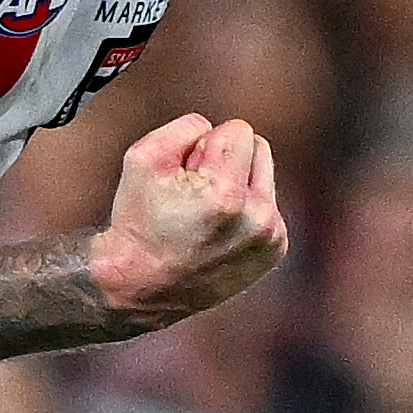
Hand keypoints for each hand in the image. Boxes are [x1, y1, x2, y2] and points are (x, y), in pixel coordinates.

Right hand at [89, 114, 288, 333]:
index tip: (186, 173)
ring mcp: (269, 237)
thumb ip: (186, 127)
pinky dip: (246, 209)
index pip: (238, 130)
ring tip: (205, 213)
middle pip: (259, 148)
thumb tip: (216, 129)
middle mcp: (256, 218)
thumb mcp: (142, 157)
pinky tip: (218, 229)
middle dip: (227, 160)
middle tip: (194, 191)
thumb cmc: (138, 220)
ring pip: (264, 175)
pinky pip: (267, 204)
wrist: (141, 285)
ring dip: (238, 184)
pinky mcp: (274, 249)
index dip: (205, 145)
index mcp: (225, 194)